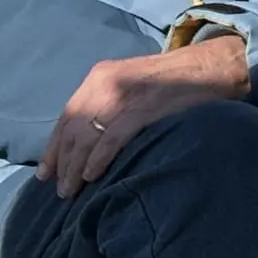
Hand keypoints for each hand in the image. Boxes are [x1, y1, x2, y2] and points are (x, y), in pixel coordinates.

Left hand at [37, 35, 249, 198]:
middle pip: (73, 130)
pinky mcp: (142, 110)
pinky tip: (92, 176)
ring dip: (75, 168)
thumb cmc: (174, 80)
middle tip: (60, 190)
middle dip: (63, 163)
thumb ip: (109, 102)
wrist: (210, 67)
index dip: (54, 147)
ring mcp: (124, 96)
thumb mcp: (132, 82)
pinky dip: (98, 160)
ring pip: (87, 138)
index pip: (67, 116)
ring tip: (72, 191)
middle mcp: (106, 84)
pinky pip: (112, 139)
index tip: (46, 173)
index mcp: (100, 75)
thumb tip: (86, 138)